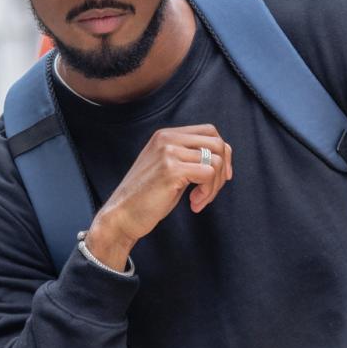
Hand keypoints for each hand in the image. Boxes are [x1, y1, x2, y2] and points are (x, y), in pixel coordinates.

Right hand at [86, 124, 232, 268]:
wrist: (122, 215)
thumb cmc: (147, 196)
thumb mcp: (169, 168)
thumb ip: (190, 158)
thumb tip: (224, 157)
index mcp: (166, 135)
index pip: (210, 132)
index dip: (223, 154)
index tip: (219, 177)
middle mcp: (167, 138)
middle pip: (218, 144)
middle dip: (222, 172)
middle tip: (209, 192)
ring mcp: (169, 152)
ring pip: (216, 161)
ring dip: (214, 187)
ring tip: (199, 201)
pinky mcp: (171, 170)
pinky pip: (208, 174)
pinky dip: (207, 193)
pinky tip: (194, 204)